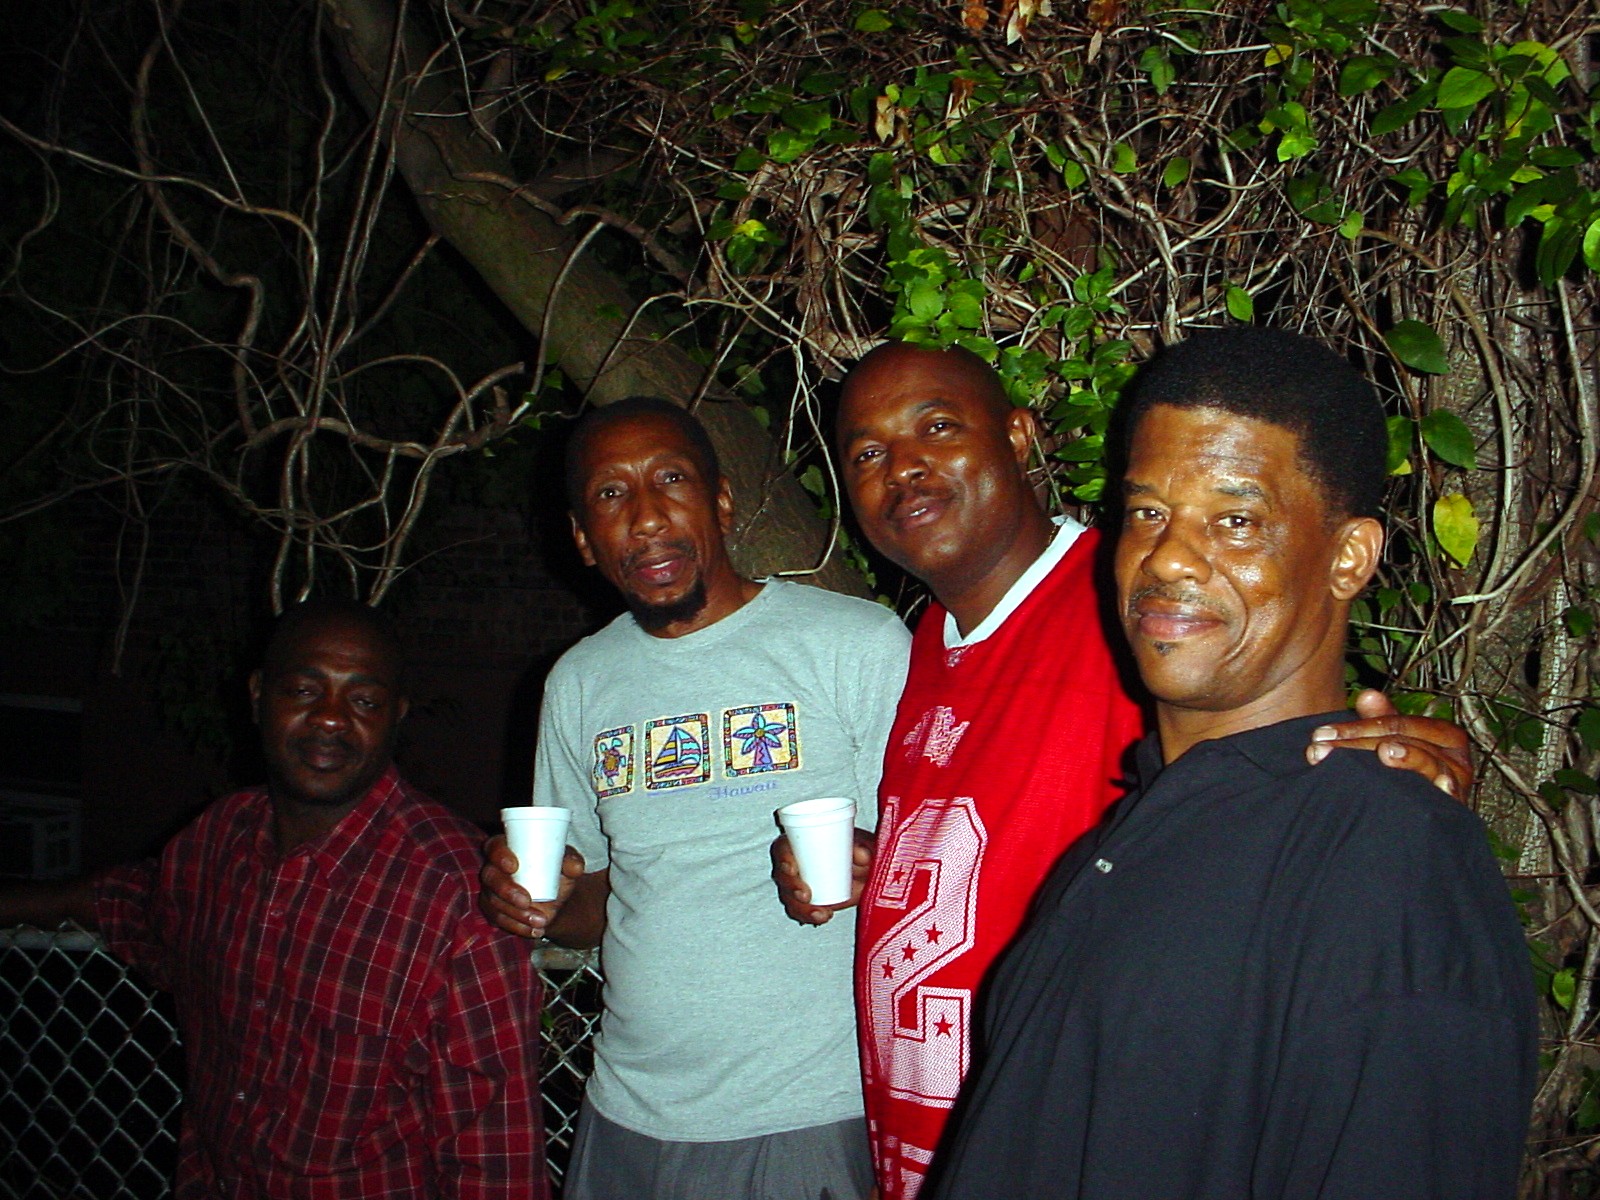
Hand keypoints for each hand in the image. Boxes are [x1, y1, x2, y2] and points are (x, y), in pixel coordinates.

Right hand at [479, 834, 585, 938]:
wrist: (556, 898)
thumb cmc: (557, 871)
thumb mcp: (567, 864)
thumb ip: (571, 862)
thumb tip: (575, 867)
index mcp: (508, 848)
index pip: (495, 847)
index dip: (500, 856)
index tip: (513, 866)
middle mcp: (494, 868)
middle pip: (491, 877)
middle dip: (507, 891)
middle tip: (527, 901)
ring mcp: (491, 891)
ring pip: (494, 902)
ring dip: (516, 914)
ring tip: (541, 921)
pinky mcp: (493, 910)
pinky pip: (499, 920)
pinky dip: (517, 927)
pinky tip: (534, 931)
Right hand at [771, 829, 874, 925]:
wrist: (869, 872)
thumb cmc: (860, 852)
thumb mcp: (863, 845)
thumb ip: (862, 848)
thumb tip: (862, 855)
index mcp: (801, 842)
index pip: (783, 848)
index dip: (783, 859)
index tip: (792, 869)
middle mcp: (797, 863)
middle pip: (782, 876)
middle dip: (791, 888)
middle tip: (805, 895)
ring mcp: (800, 883)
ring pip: (789, 897)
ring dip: (800, 908)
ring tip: (820, 913)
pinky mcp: (808, 901)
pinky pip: (800, 911)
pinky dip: (808, 917)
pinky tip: (821, 917)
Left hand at [1306, 688, 1473, 799]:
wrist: (1428, 823)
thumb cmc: (1412, 776)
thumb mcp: (1394, 744)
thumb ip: (1381, 720)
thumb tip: (1367, 694)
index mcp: (1443, 735)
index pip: (1395, 723)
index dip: (1357, 726)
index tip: (1322, 735)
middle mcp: (1453, 757)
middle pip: (1404, 740)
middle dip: (1360, 743)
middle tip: (1321, 749)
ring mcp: (1456, 782)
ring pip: (1425, 762)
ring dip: (1401, 757)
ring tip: (1385, 752)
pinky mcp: (1455, 807)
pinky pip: (1450, 794)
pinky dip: (1445, 787)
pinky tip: (1435, 783)